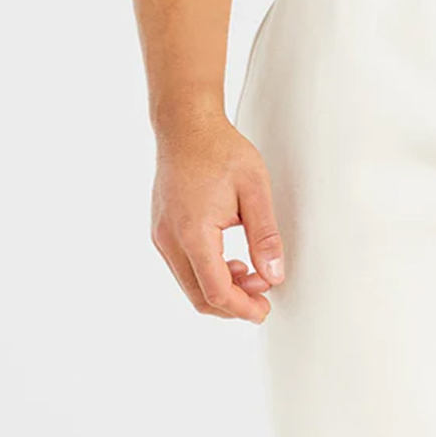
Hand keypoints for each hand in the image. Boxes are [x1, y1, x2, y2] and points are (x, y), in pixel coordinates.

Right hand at [151, 113, 284, 322]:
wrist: (187, 125)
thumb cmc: (220, 150)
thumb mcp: (256, 191)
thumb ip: (266, 236)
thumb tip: (274, 275)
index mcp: (193, 232)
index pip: (216, 291)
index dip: (243, 309)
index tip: (265, 310)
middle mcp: (169, 239)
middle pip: (199, 297)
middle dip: (234, 304)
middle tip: (264, 294)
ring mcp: (161, 236)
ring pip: (190, 286)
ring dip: (222, 290)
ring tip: (253, 274)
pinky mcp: (162, 231)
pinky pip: (184, 268)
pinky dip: (209, 275)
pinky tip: (233, 263)